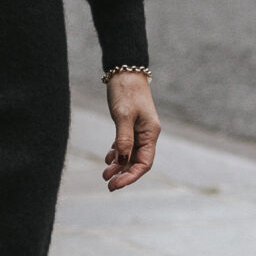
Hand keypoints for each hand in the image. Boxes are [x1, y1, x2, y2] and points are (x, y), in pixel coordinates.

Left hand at [103, 72, 159, 190]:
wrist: (125, 70)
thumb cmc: (126, 91)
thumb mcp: (122, 115)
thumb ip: (124, 138)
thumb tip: (123, 160)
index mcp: (150, 133)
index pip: (144, 163)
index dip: (131, 176)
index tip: (116, 185)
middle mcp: (147, 134)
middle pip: (137, 162)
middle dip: (124, 174)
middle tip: (108, 183)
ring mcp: (139, 130)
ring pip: (130, 155)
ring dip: (119, 166)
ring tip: (105, 174)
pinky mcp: (130, 125)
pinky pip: (126, 145)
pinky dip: (117, 154)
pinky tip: (108, 159)